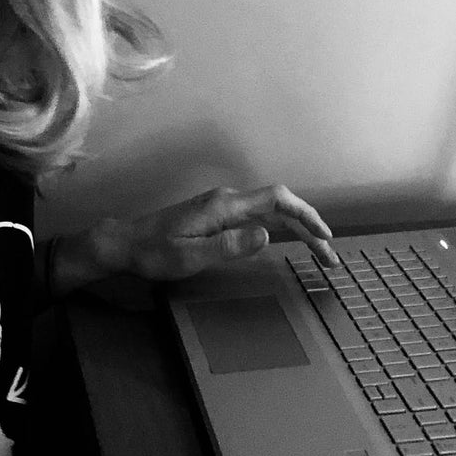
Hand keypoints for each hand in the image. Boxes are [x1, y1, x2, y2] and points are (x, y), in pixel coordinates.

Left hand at [93, 183, 339, 283]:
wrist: (125, 244)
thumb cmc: (154, 253)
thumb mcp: (190, 255)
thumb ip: (229, 245)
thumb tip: (267, 235)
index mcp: (224, 206)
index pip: (276, 199)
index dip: (305, 214)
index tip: (324, 235)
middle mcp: (227, 201)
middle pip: (279, 205)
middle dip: (308, 227)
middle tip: (329, 256)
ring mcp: (223, 207)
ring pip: (270, 212)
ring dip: (296, 229)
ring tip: (317, 252)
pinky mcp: (217, 216)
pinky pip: (257, 217)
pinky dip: (279, 228)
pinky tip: (287, 241)